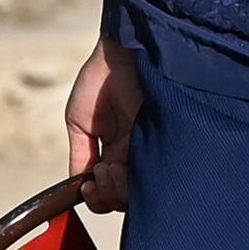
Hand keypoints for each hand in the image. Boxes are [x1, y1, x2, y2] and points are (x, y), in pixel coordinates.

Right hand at [64, 39, 143, 210]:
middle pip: (124, 198)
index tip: (88, 183)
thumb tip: (81, 186)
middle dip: (106, 195)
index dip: (97, 196)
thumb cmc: (103, 78)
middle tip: (100, 172)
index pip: (109, 191)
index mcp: (118, 152)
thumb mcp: (80, 121)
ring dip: (115, 190)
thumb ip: (80, 155)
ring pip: (137, 194)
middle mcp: (138, 155)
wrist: (127, 50)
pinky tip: (119, 166)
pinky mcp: (168, 146)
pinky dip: (129, 183)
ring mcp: (154, 151)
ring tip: (109, 168)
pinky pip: (152, 181)